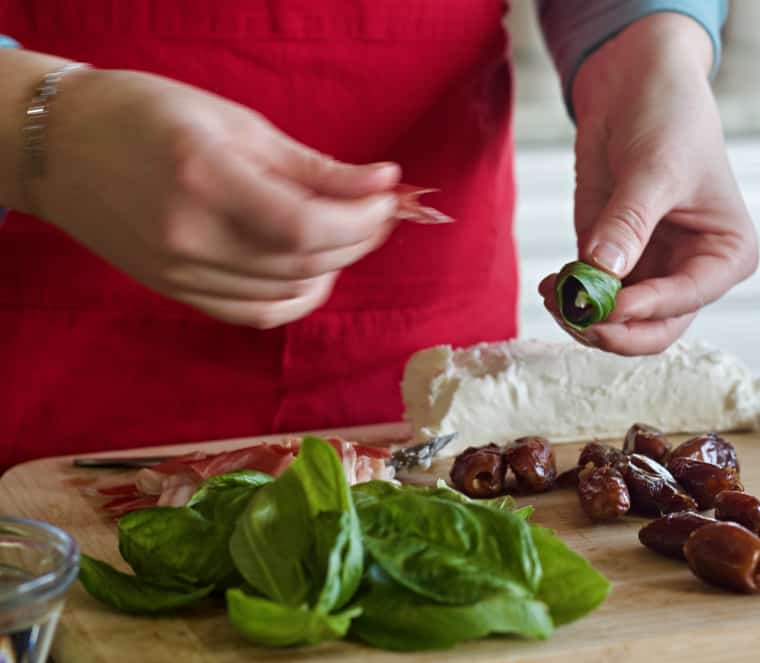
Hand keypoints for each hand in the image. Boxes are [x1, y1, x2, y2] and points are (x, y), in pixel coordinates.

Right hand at [37, 68, 399, 327]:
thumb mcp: (235, 122)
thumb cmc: (147, 114)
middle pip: (302, 263)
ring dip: (334, 268)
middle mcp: (190, 237)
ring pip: (286, 295)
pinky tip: (311, 269)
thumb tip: (383, 183)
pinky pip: (255, 314)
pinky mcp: (176, 293)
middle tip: (378, 212)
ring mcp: (179, 274)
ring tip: (348, 234)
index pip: (305, 227)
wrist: (59, 148)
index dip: (361, 221)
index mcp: (204, 179)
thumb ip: (312, 165)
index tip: (388, 198)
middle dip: (357, 240)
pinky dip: (296, 297)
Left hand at [539, 14, 757, 354]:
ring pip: (619, 322)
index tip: (606, 304)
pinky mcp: (612, 262)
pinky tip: (549, 283)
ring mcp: (649, 271)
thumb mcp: (654, 168)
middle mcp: (691, 272)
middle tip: (574, 316)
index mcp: (726, 255)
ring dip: (583, 319)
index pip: (688, 299)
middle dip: (613, 330)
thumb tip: (601, 271)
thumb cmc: (668, 119)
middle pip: (655, 329)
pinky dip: (568, 300)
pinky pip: (590, 298)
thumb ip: (628, 222)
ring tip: (554, 294)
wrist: (636, 87)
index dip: (646, 309)